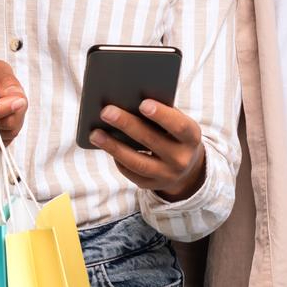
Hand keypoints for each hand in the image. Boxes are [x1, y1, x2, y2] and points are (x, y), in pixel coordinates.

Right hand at [0, 60, 27, 143]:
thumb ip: (7, 82)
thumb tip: (19, 101)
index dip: (4, 109)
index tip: (21, 100)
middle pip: (3, 123)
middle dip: (17, 110)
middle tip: (13, 95)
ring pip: (9, 132)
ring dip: (16, 117)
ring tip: (6, 104)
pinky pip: (6, 140)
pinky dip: (11, 128)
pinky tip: (4, 116)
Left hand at [89, 99, 204, 200]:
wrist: (186, 167)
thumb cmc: (174, 134)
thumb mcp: (178, 123)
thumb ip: (161, 113)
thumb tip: (128, 100)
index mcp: (191, 138)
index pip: (178, 126)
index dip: (162, 115)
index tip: (142, 103)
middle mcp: (181, 159)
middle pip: (152, 142)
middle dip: (127, 125)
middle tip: (106, 111)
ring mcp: (166, 175)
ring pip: (137, 162)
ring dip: (114, 147)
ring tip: (95, 133)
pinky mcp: (151, 186)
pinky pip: (131, 173)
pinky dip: (117, 158)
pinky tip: (105, 145)